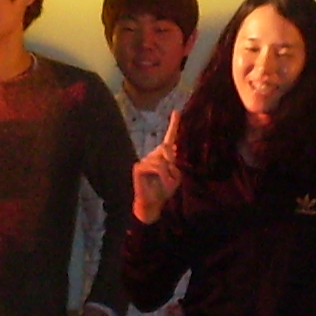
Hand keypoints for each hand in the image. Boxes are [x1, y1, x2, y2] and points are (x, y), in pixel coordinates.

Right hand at [133, 109, 185, 223]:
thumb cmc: (164, 191)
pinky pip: (157, 167)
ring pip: (164, 160)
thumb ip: (173, 163)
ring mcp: (145, 160)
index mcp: (164, 156)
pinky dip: (163, 176)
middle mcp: (154, 155)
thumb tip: (166, 149)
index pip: (169, 138)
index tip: (176, 111)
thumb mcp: (175, 177)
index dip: (173, 125)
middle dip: (171, 162)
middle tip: (168, 177)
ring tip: (163, 184)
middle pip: (167, 148)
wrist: (152, 204)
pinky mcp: (139, 167)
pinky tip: (157, 183)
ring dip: (168, 175)